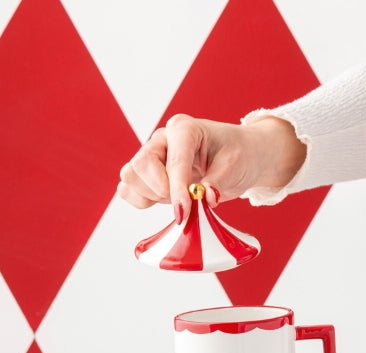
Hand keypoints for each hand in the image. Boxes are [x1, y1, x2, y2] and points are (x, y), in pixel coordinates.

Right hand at [117, 114, 305, 222]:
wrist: (239, 158)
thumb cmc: (237, 155)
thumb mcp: (235, 166)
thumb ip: (218, 182)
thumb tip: (204, 198)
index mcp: (184, 129)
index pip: (173, 158)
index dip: (177, 187)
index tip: (185, 211)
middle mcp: (163, 139)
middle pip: (140, 164)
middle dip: (160, 189)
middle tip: (185, 202)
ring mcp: (152, 156)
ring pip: (130, 177)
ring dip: (150, 195)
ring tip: (177, 199)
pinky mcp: (147, 175)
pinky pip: (127, 189)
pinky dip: (140, 201)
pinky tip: (163, 201)